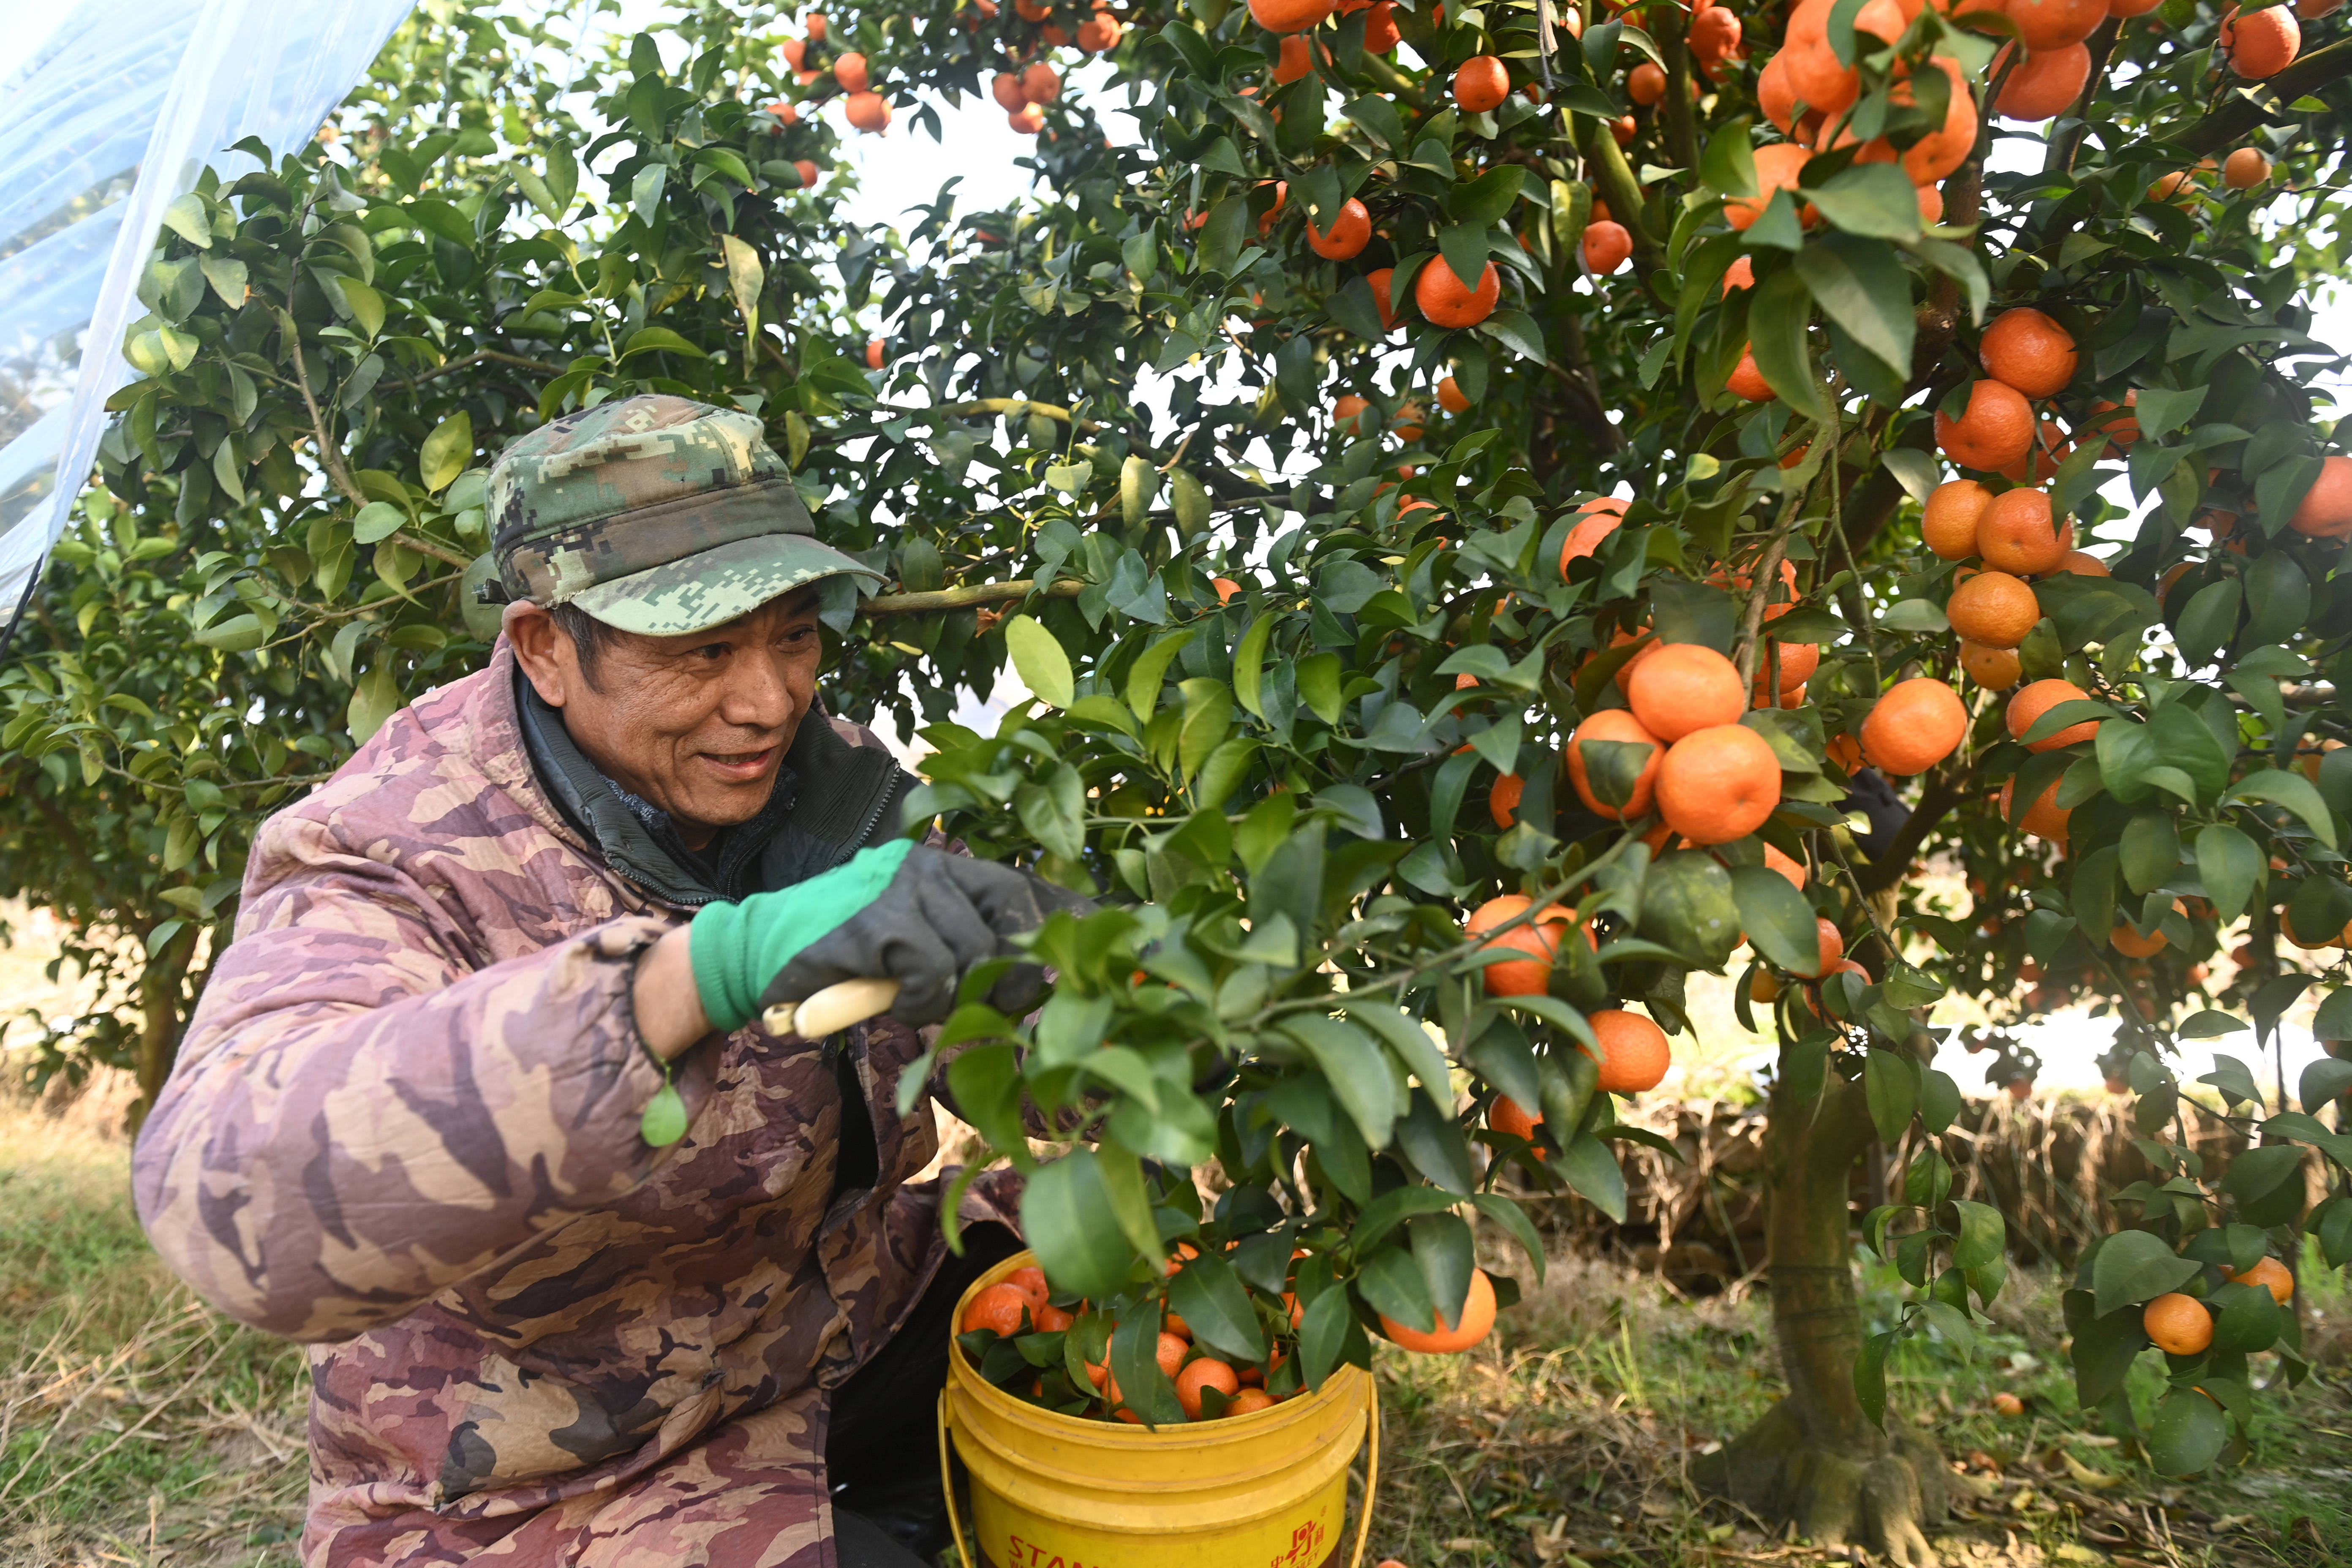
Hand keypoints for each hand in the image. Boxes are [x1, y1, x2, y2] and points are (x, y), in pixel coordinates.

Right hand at [690, 842, 1094, 1031]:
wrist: (766, 952)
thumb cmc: (857, 960)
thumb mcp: (928, 949)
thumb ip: (979, 953)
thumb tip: (1058, 983)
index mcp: (957, 870)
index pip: (1039, 890)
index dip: (1083, 921)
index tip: (1126, 946)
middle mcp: (938, 866)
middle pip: (1021, 924)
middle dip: (1013, 980)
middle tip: (975, 1005)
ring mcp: (906, 886)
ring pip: (978, 956)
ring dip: (953, 998)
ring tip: (914, 1000)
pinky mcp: (876, 920)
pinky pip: (934, 971)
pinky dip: (921, 1000)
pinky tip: (891, 999)